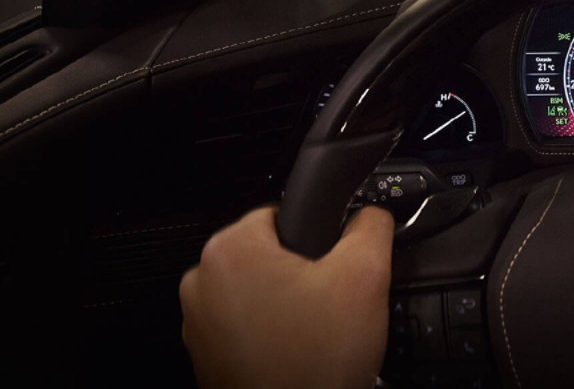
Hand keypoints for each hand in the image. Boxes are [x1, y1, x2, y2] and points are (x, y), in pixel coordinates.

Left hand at [179, 206, 393, 388]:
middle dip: (303, 275)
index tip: (332, 269)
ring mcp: (198, 322)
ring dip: (288, 305)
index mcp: (230, 250)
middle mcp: (202, 282)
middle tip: (329, 306)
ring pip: (260, 291)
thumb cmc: (315, 364)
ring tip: (315, 334)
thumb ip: (371, 226)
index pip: (283, 213)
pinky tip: (297, 353)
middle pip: (271, 254)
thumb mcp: (366, 275)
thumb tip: (370, 213)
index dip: (319, 239)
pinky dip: (272, 334)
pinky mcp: (205, 355)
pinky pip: (247, 326)